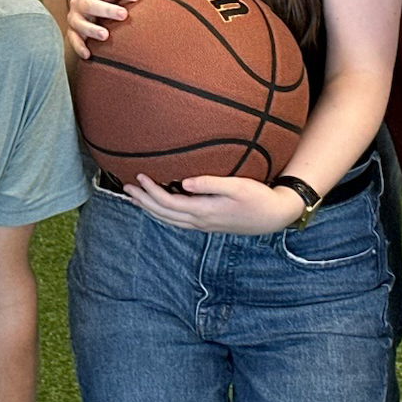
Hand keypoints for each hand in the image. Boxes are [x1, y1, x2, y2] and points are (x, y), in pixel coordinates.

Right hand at [64, 0, 140, 59]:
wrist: (88, 12)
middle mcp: (78, 1)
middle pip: (89, 4)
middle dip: (106, 10)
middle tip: (124, 15)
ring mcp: (74, 18)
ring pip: (79, 24)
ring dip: (92, 30)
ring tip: (106, 35)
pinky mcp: (72, 32)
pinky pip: (73, 40)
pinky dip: (79, 47)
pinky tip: (88, 55)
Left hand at [119, 172, 304, 235]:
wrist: (275, 216)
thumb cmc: (259, 198)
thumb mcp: (237, 186)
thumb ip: (210, 184)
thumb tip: (184, 183)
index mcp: (204, 211)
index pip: (169, 202)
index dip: (151, 190)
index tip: (139, 176)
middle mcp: (200, 221)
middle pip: (164, 214)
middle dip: (144, 201)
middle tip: (126, 187)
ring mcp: (204, 225)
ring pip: (169, 220)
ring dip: (151, 209)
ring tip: (136, 199)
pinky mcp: (209, 223)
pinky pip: (178, 221)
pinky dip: (164, 214)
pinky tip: (161, 208)